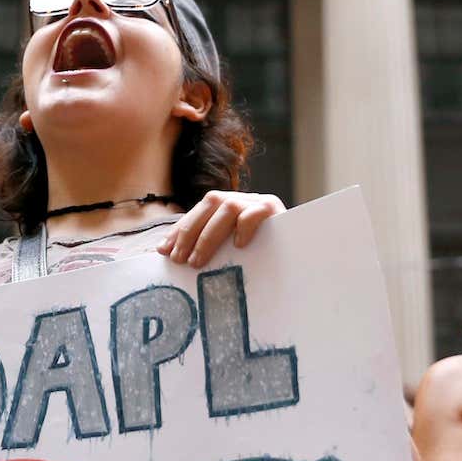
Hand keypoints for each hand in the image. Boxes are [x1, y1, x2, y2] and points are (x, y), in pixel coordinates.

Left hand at [158, 191, 284, 267]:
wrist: (297, 250)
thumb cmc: (258, 254)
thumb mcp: (229, 249)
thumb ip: (209, 246)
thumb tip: (169, 253)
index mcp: (226, 205)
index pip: (198, 212)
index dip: (179, 230)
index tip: (164, 251)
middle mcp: (240, 199)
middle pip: (209, 205)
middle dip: (189, 233)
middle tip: (180, 260)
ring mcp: (257, 201)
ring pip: (227, 207)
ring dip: (208, 236)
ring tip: (198, 261)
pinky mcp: (274, 209)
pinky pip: (254, 213)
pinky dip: (244, 227)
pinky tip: (239, 245)